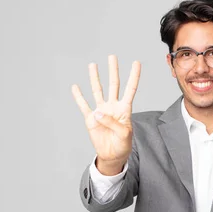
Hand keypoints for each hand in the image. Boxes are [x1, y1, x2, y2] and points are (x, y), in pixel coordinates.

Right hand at [71, 55, 140, 174]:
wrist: (112, 155)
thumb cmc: (123, 144)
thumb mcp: (124, 134)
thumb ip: (113, 123)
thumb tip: (98, 113)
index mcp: (124, 109)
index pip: (130, 89)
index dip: (134, 76)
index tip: (136, 62)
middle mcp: (112, 107)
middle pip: (113, 85)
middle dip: (113, 70)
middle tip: (112, 56)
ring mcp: (101, 111)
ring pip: (98, 91)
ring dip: (95, 78)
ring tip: (92, 65)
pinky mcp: (91, 119)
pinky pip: (84, 106)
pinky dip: (79, 97)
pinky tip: (75, 87)